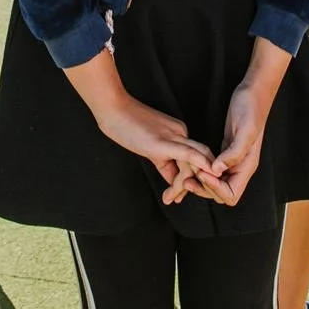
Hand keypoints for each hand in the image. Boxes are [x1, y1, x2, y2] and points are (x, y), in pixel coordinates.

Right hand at [91, 94, 216, 204]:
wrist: (112, 109)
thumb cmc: (125, 125)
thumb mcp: (148, 146)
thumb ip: (162, 161)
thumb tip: (172, 180)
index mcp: (178, 132)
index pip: (192, 159)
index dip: (188, 178)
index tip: (177, 194)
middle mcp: (181, 132)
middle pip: (196, 162)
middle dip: (191, 184)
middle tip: (174, 199)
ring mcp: (174, 135)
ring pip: (192, 164)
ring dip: (182, 185)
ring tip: (168, 198)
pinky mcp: (164, 141)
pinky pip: (188, 154)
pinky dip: (197, 167)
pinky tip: (196, 180)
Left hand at [193, 77, 276, 205]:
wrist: (253, 92)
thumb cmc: (251, 108)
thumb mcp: (245, 130)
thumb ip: (233, 153)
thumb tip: (217, 171)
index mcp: (247, 166)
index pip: (231, 194)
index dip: (215, 189)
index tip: (203, 174)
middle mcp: (240, 167)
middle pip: (222, 193)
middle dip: (205, 189)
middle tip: (188, 177)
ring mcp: (232, 159)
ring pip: (216, 183)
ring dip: (202, 182)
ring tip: (187, 173)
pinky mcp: (226, 151)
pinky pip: (214, 170)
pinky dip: (203, 171)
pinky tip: (193, 164)